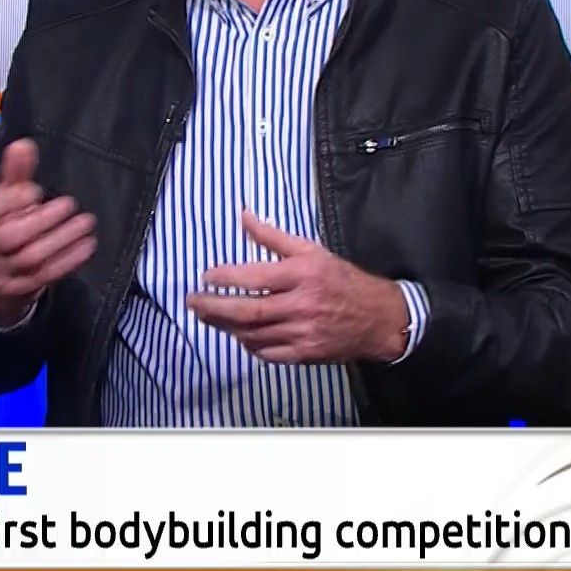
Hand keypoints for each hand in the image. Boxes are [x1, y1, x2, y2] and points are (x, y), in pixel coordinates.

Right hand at [0, 139, 96, 326]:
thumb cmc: (0, 226)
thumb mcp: (2, 199)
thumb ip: (14, 173)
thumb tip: (24, 145)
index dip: (11, 200)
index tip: (36, 191)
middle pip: (9, 237)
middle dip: (41, 220)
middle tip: (69, 205)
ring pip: (29, 258)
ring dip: (61, 240)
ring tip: (85, 222)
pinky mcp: (18, 289)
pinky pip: (45, 276)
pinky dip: (68, 260)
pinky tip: (87, 245)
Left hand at [188, 210, 406, 363]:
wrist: (377, 318)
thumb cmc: (342, 280)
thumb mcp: (312, 251)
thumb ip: (274, 236)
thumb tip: (243, 216)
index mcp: (302, 274)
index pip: (253, 277)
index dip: (224, 278)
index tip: (206, 277)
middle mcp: (302, 304)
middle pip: (247, 311)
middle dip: (214, 308)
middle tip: (192, 302)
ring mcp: (303, 333)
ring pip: (253, 334)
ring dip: (226, 327)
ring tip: (208, 317)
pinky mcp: (305, 354)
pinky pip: (268, 353)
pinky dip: (249, 345)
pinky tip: (239, 335)